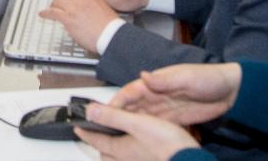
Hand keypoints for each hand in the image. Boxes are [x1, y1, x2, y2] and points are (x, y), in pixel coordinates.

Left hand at [39, 0, 120, 53]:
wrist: (110, 35)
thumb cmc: (109, 26)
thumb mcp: (102, 8)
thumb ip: (91, 5)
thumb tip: (82, 10)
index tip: (65, 0)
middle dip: (59, 1)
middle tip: (56, 5)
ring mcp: (73, 7)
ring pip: (57, 3)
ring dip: (52, 6)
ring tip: (50, 10)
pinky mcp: (67, 17)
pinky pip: (52, 12)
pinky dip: (46, 13)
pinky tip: (43, 14)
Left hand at [73, 104, 198, 160]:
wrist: (190, 160)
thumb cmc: (167, 144)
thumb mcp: (137, 123)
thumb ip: (113, 116)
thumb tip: (89, 111)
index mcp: (120, 149)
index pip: (97, 140)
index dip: (86, 132)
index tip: (78, 127)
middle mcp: (128, 160)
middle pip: (106, 155)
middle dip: (99, 144)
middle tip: (94, 135)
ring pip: (119, 159)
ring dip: (113, 151)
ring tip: (112, 143)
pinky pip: (133, 160)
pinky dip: (128, 155)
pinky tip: (136, 149)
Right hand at [111, 62, 241, 125]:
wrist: (233, 92)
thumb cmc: (209, 78)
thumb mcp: (186, 77)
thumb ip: (164, 80)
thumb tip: (143, 76)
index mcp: (156, 82)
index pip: (130, 92)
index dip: (116, 102)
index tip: (102, 112)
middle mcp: (157, 94)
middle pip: (131, 107)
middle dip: (116, 115)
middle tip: (101, 128)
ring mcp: (165, 107)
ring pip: (141, 117)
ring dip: (127, 125)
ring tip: (113, 137)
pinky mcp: (175, 119)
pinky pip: (155, 126)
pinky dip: (144, 131)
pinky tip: (136, 140)